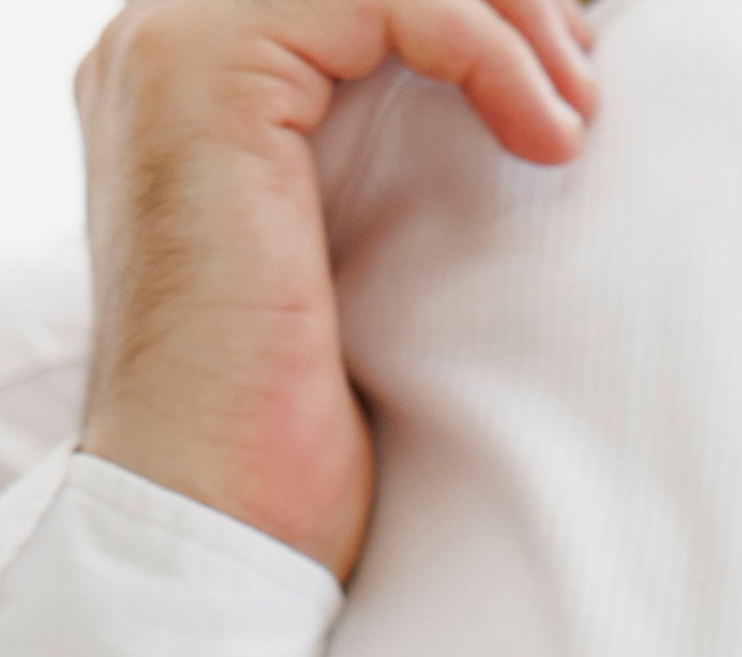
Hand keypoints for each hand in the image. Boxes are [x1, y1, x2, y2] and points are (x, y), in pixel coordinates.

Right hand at [76, 0, 597, 577]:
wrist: (214, 520)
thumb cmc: (287, 428)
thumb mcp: (354, 244)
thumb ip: (382, 134)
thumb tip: (505, 70)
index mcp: (195, 70)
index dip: (475, 5)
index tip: (561, 79)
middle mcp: (162, 33)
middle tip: (579, 87)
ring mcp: (169, 41)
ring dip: (509, 15)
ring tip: (571, 116)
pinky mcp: (205, 70)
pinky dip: (487, 50)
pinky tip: (543, 137)